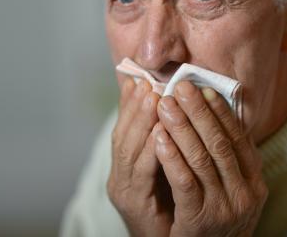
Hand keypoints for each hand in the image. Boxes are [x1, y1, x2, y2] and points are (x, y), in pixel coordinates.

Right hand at [107, 77, 172, 236]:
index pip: (123, 129)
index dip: (129, 104)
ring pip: (127, 150)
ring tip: (152, 97)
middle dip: (134, 107)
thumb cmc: (168, 203)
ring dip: (140, 121)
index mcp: (123, 166)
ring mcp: (122, 190)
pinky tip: (160, 131)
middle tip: (146, 83)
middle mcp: (118, 176)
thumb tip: (165, 110)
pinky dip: (150, 150)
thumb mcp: (161, 168)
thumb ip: (160, 141)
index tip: (140, 80)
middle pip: (122, 135)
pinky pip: (142, 174)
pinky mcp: (134, 205)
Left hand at [155, 81, 267, 236]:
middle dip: (197, 112)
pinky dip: (171, 157)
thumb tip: (209, 112)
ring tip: (164, 104)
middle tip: (180, 87)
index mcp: (252, 178)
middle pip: (218, 142)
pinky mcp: (200, 219)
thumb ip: (224, 154)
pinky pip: (184, 182)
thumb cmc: (216, 211)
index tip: (203, 88)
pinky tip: (159, 136)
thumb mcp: (229, 183)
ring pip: (201, 159)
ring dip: (181, 127)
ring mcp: (223, 207)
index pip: (236, 137)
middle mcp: (243, 192)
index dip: (219, 111)